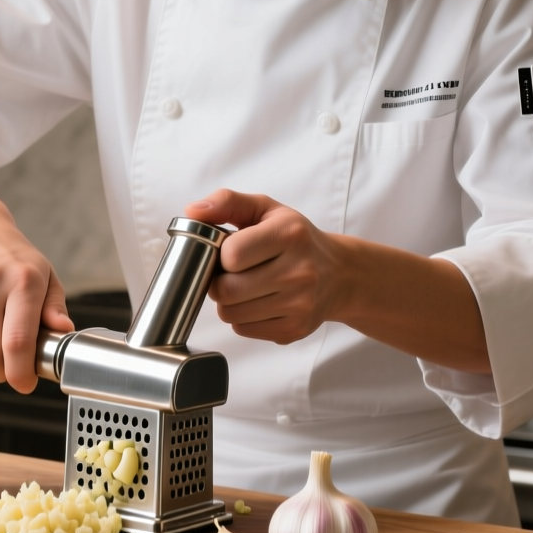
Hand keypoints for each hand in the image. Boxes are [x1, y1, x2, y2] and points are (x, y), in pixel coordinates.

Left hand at [183, 189, 344, 344]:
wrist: (341, 274)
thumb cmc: (297, 239)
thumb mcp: (266, 209)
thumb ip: (227, 203)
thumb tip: (192, 211)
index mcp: (290, 235)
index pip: (231, 255)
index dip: (222, 255)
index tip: (231, 252)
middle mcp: (299, 271)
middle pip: (226, 290)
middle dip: (220, 281)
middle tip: (232, 273)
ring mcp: (298, 305)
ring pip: (231, 313)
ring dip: (229, 301)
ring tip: (246, 286)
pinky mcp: (293, 330)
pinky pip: (243, 329)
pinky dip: (242, 317)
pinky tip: (259, 302)